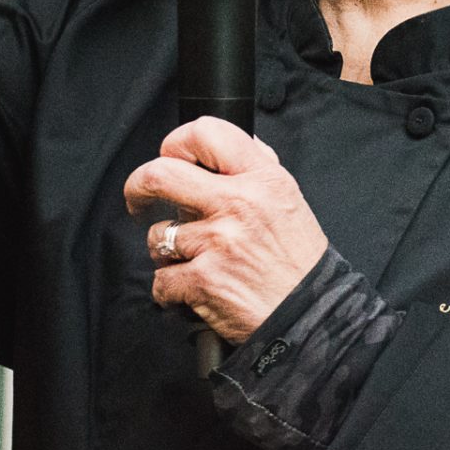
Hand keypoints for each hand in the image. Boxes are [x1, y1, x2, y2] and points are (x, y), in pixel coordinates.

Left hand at [123, 117, 327, 343]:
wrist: (312, 317)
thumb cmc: (298, 262)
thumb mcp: (289, 200)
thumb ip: (258, 168)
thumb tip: (230, 146)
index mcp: (262, 179)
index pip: (207, 133)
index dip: (177, 142)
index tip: (169, 158)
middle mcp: (238, 204)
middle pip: (160, 175)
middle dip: (137, 186)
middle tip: (138, 199)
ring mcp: (217, 242)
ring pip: (158, 235)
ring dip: (166, 251)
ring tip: (193, 261)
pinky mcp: (203, 280)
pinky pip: (161, 279)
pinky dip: (171, 289)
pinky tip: (193, 290)